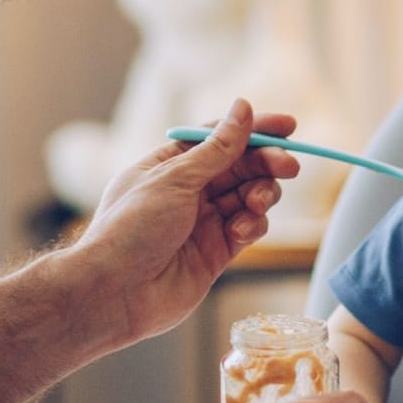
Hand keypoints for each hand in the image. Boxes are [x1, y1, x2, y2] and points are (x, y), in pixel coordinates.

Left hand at [74, 99, 300, 344]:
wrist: (114, 294)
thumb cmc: (130, 230)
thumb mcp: (175, 179)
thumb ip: (216, 148)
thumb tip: (242, 108)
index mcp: (169, 165)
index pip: (218, 137)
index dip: (254, 130)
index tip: (288, 127)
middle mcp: (187, 191)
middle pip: (239, 167)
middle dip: (266, 163)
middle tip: (289, 166)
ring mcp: (202, 222)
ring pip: (248, 197)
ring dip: (261, 195)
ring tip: (257, 204)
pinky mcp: (214, 253)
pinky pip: (246, 228)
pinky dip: (252, 225)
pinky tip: (241, 232)